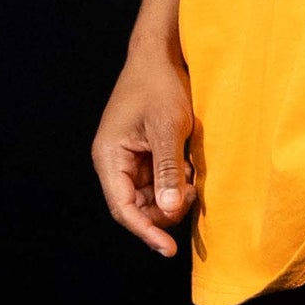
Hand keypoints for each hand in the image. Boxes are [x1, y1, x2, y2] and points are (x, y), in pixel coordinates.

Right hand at [92, 47, 197, 256]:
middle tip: (194, 194)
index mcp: (109, 157)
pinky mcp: (146, 153)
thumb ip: (169, 170)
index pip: (123, 208)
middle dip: (166, 210)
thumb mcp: (168, 128)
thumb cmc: (160, 85)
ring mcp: (131, 159)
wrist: (161, 54)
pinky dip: (178, 182)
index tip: (169, 249)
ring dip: (174, 196)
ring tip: (194, 177)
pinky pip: (161, 181)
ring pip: (152, 197)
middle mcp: (115, 162)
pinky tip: (192, 167)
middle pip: (138, 207)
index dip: (146, 231)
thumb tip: (169, 210)